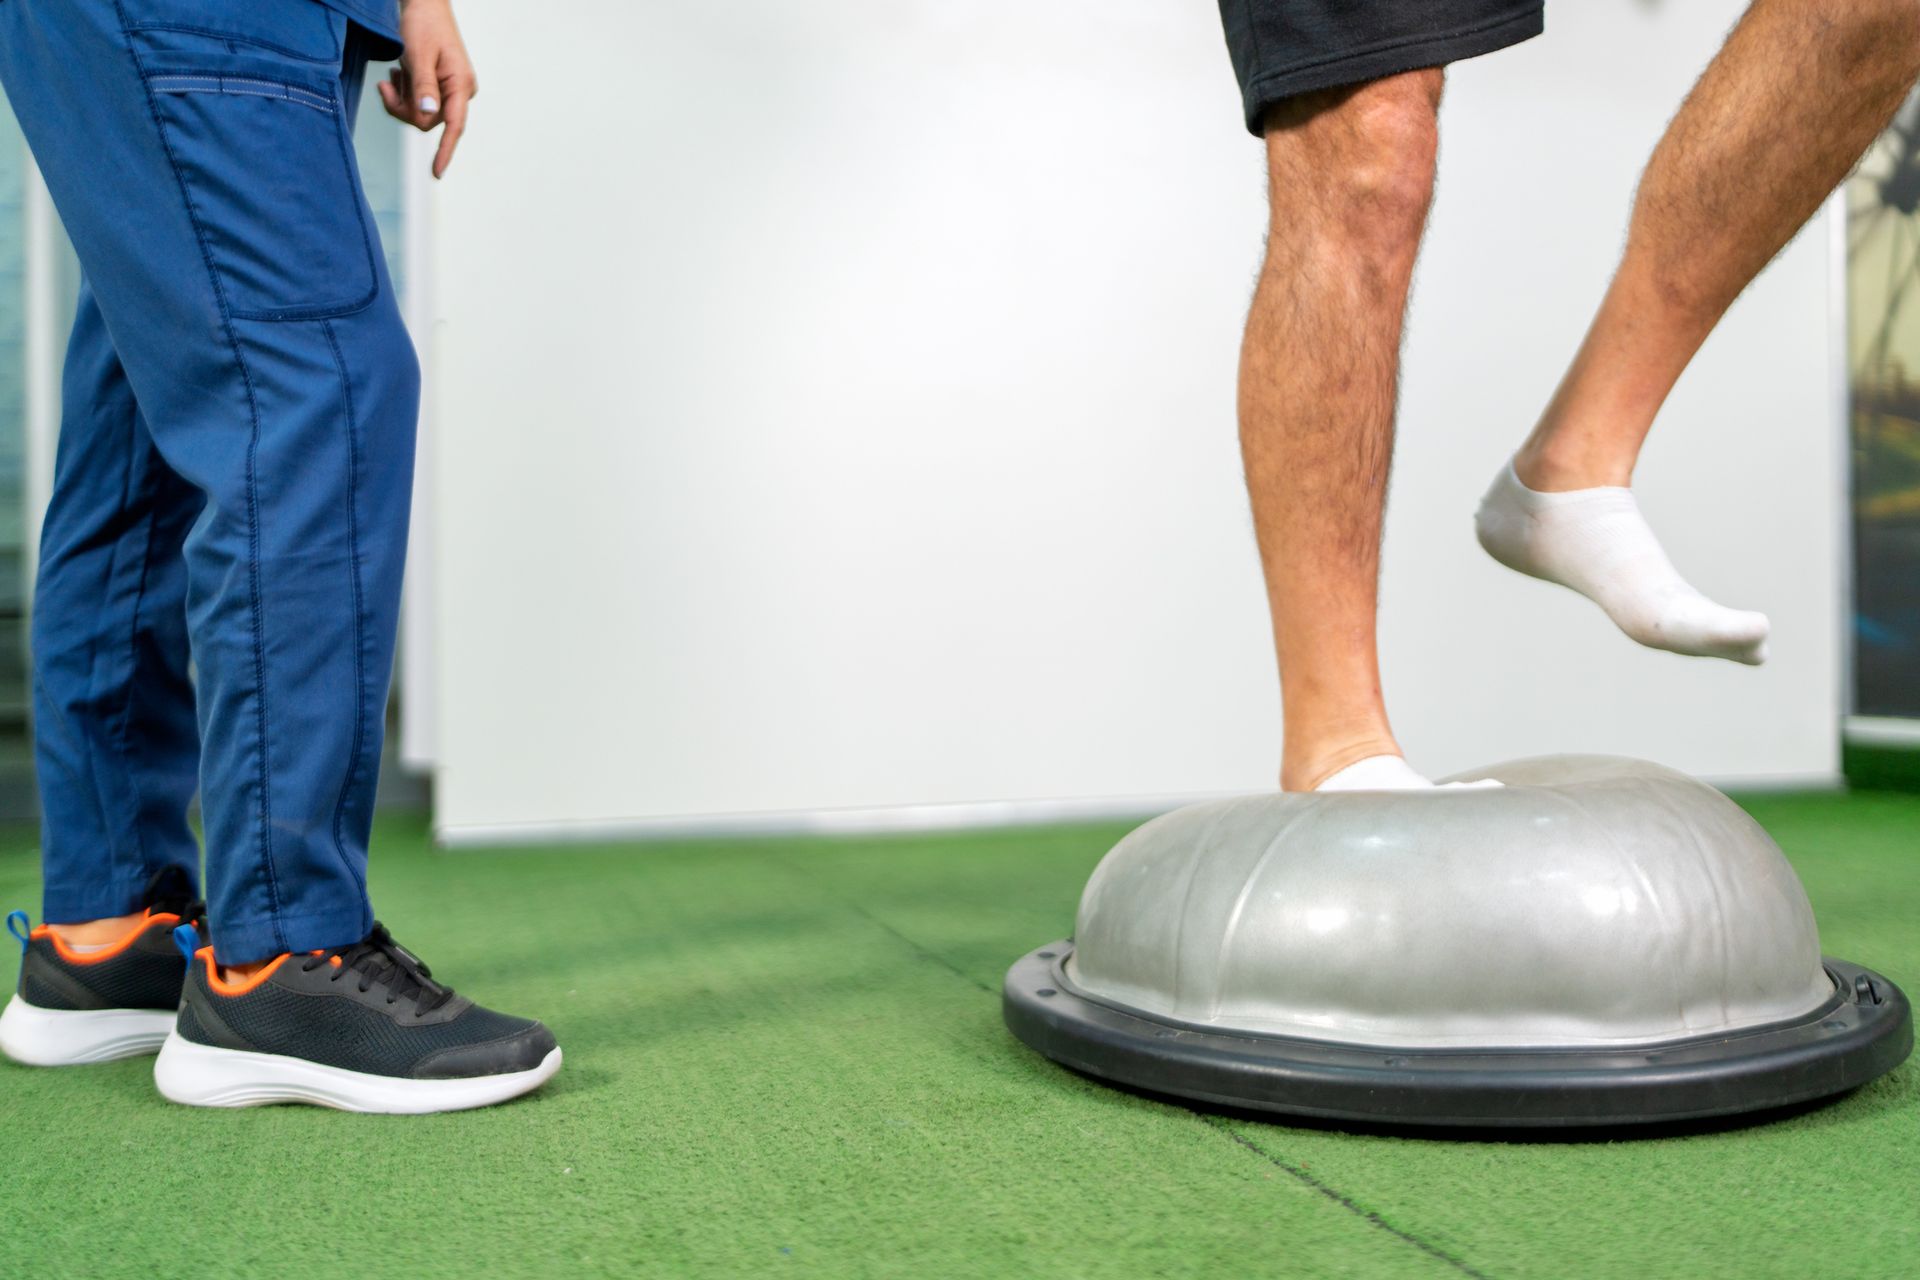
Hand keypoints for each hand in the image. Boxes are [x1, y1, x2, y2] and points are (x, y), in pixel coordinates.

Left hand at [377, 0, 476, 178]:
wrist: (425, 3)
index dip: (445, 151)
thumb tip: (427, 115)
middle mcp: (460, 91)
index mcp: (460, 84)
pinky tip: (400, 74)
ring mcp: (451, 90)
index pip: (454, 126)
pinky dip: (405, 92)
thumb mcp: (417, 54)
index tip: (436, 173)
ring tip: (395, 75)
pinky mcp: (441, 87)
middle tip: (385, 85)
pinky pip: (420, 103)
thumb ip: (423, 86)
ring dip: (402, 99)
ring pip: (421, 113)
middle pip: (428, 121)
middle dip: (403, 109)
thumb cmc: (424, 23)